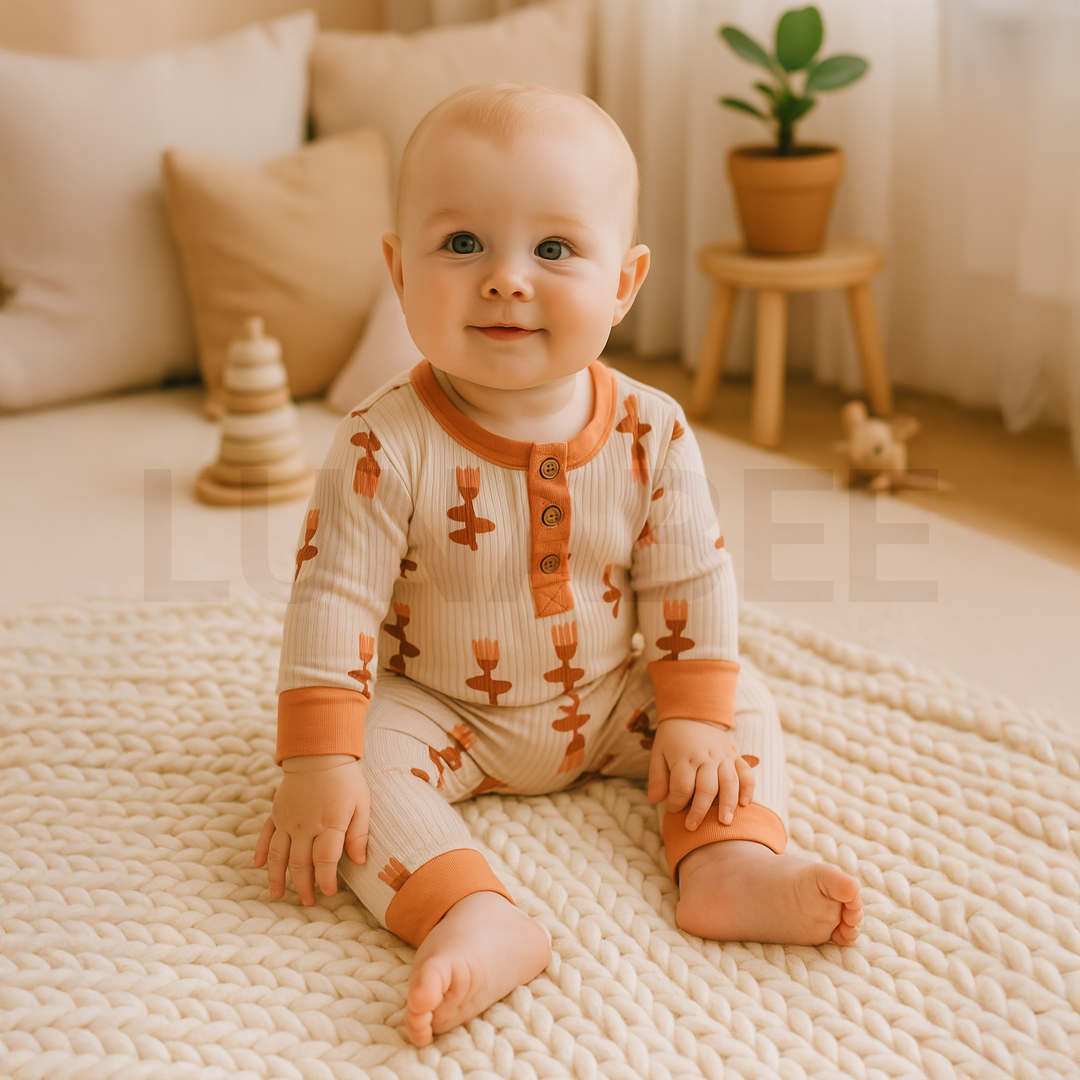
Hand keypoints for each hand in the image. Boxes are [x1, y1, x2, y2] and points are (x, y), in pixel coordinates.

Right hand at [253, 754, 368, 904]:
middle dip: (303, 886)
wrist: (320, 752)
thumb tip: (359, 861)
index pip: (325, 860)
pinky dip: (261, 851)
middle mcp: (304, 825)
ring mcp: (287, 820)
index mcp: (329, 823)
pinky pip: (265, 835)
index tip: (329, 893)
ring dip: (277, 876)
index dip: (326, 880)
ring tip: (278, 894)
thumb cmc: (346, 779)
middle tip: (308, 901)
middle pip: (300, 863)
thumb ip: (359, 833)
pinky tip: (259, 866)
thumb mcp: (361, 803)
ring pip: (278, 855)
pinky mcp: (277, 812)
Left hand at [647, 719, 754, 830]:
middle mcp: (705, 756)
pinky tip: (745, 804)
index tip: (672, 810)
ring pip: (729, 782)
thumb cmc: (673, 739)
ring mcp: (723, 755)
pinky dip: (748, 788)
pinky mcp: (735, 755)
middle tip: (693, 827)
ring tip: (724, 823)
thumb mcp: (658, 753)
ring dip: (728, 804)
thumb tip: (656, 800)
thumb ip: (657, 777)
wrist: (693, 714)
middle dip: (699, 810)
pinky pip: (745, 772)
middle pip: (706, 788)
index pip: (681, 785)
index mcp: (684, 756)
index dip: (676, 802)